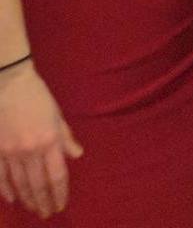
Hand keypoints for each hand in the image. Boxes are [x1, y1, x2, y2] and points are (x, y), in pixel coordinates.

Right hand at [0, 61, 82, 218]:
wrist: (10, 85)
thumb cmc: (38, 97)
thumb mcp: (57, 115)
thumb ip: (66, 138)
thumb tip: (77, 155)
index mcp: (49, 141)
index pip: (57, 175)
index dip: (60, 193)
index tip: (61, 205)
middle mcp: (31, 151)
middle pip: (38, 184)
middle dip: (43, 201)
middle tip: (47, 213)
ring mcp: (11, 152)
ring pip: (20, 184)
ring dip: (28, 199)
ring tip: (34, 209)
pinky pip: (0, 176)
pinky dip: (6, 190)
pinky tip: (12, 199)